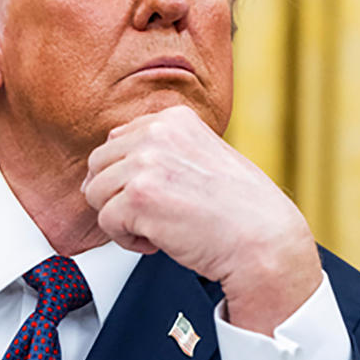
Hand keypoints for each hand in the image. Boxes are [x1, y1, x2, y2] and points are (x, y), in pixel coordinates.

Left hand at [82, 105, 320, 335]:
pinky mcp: (138, 198)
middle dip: (118, 195)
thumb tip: (112, 162)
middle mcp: (158, 133)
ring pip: (96, 193)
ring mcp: (146, 163)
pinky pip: (106, 222)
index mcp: (174, 119)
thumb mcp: (204, 156)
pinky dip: (128, 240)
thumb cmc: (241, 209)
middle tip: (155, 214)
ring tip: (159, 227)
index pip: (118, 140)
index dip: (129, 176)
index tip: (157, 195)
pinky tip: (159, 241)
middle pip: (98, 165)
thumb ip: (163, 149)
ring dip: (122, 218)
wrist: (263, 240)